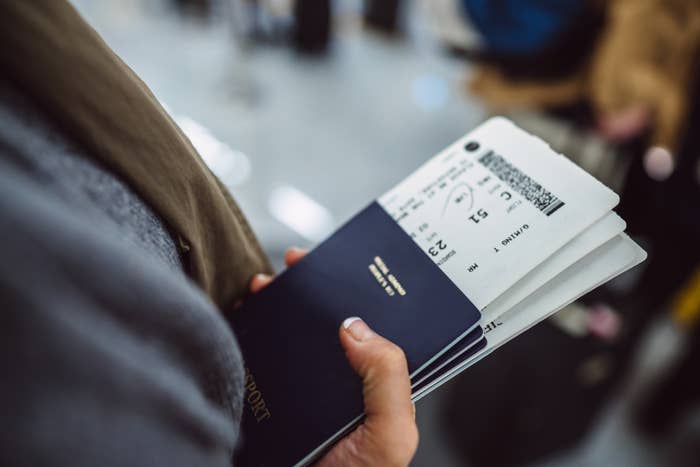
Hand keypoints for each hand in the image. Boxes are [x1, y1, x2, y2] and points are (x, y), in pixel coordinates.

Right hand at [250, 248, 418, 466]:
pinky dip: (251, 331)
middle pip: (330, 323)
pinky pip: (262, 356)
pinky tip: (246, 314)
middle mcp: (341, 382)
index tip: (344, 264)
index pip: (374, 327)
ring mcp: (304, 388)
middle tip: (298, 263)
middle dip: (314, 288)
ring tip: (267, 284)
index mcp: (376, 385)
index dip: (361, 292)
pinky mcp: (272, 397)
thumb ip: (388, 378)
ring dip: (281, 303)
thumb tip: (356, 325)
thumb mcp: (390, 433)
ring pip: (294, 334)